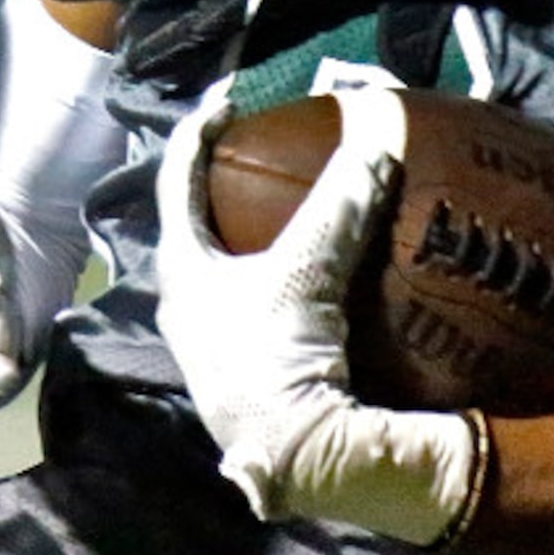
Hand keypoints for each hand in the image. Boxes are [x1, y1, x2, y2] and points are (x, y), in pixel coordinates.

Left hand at [151, 85, 480, 543]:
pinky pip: (256, 298)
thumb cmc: (277, 360)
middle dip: (228, 183)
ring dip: (254, 232)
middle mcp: (184, 303)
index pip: (176, 179)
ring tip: (293, 205)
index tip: (233, 98)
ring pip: (227, 265)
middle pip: (198, 222)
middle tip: (267, 151)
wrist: (295, 456)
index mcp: (181, 270)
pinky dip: (280, 271)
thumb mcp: (307, 274)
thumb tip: (376, 134)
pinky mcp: (245, 366)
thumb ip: (340, 204)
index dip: (201, 130)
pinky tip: (315, 270)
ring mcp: (212, 340)